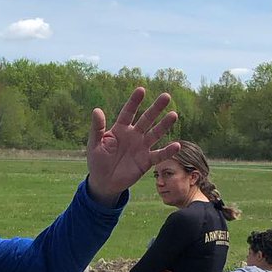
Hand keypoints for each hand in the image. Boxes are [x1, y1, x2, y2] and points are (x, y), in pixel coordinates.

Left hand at [86, 88, 179, 205]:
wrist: (104, 182)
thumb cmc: (97, 161)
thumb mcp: (94, 144)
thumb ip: (97, 128)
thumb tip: (96, 110)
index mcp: (120, 129)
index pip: (128, 112)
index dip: (134, 102)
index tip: (141, 90)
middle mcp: (134, 135)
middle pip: (146, 119)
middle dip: (155, 108)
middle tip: (166, 96)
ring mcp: (141, 147)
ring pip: (155, 134)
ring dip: (164, 125)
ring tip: (173, 115)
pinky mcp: (146, 161)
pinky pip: (159, 155)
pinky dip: (167, 151)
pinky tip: (177, 145)